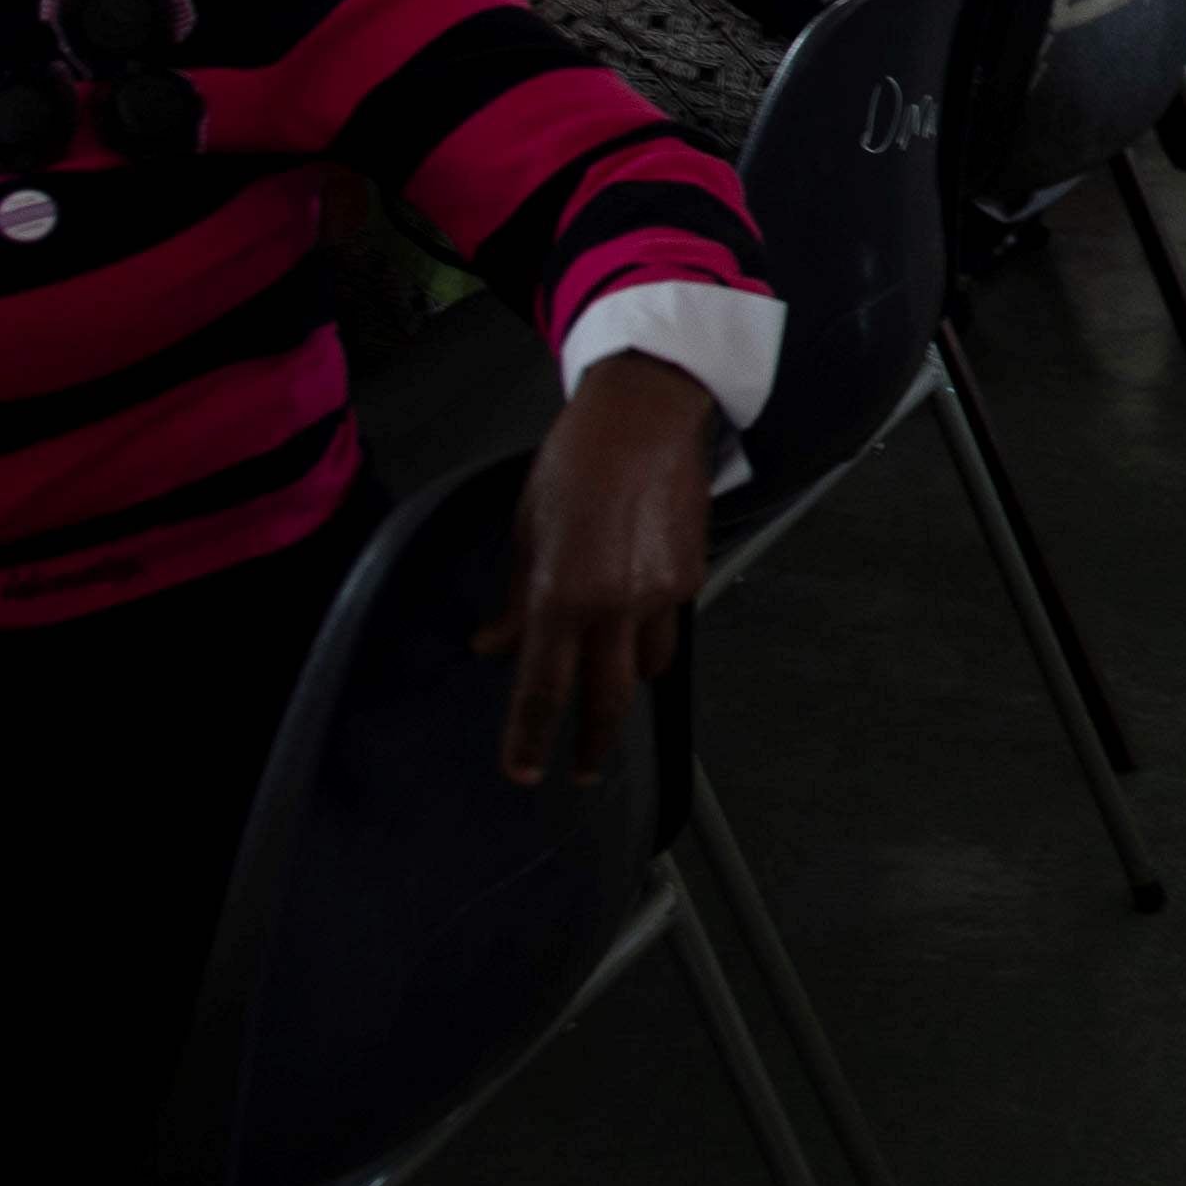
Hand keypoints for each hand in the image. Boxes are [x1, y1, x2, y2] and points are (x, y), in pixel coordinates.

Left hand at [484, 351, 717, 782]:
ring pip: (646, 669)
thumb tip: (495, 645)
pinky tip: (635, 611)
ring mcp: (659, 594)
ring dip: (625, 684)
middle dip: (593, 747)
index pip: (542, 690)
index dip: (530, 739)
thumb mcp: (526, 527)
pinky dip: (649, 632)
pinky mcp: (690, 577)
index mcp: (561, 594)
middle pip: (606, 702)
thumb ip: (515, 596)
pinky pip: (669, 626)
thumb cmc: (576, 458)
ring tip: (609, 684)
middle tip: (582, 771)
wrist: (646, 414)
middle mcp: (613, 605)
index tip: (523, 771)